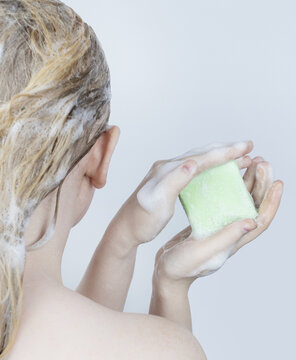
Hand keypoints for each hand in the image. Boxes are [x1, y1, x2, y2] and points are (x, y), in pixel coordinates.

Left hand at [113, 140, 254, 246]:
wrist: (125, 229)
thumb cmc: (141, 220)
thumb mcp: (157, 202)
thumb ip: (174, 181)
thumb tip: (193, 162)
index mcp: (167, 170)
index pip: (200, 158)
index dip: (224, 153)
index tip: (244, 147)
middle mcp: (167, 167)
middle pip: (201, 153)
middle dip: (225, 149)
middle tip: (248, 146)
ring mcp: (168, 173)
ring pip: (198, 159)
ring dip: (219, 156)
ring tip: (238, 156)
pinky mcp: (168, 180)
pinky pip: (193, 168)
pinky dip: (209, 166)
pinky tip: (216, 169)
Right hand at [152, 157, 282, 290]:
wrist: (167, 272)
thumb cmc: (183, 266)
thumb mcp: (204, 251)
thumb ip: (226, 237)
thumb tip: (251, 222)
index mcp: (234, 241)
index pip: (261, 220)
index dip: (272, 202)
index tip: (278, 182)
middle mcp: (231, 233)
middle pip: (253, 207)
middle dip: (261, 185)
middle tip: (263, 164)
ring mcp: (220, 227)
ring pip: (241, 202)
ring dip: (249, 183)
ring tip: (251, 164)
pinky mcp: (209, 222)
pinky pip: (225, 202)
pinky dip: (229, 187)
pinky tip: (226, 177)